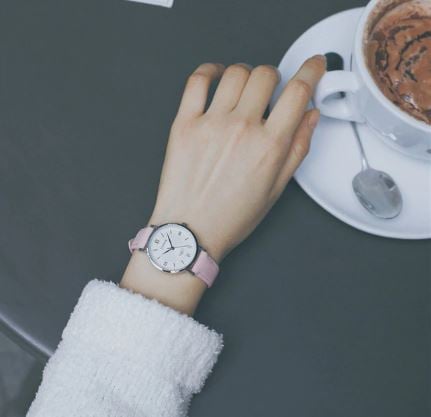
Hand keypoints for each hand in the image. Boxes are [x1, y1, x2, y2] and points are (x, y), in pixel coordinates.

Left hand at [149, 56, 325, 262]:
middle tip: (272, 89)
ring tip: (244, 88)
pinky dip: (209, 70)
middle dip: (275, 76)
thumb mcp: (276, 188)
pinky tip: (216, 77)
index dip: (312, 70)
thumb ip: (297, 148)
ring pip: (235, 73)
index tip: (314, 65)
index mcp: (269, 146)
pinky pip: (197, 81)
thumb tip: (310, 116)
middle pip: (266, 74)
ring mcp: (211, 124)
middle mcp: (241, 129)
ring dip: (246, 74)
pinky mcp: (184, 124)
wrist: (190, 231)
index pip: (299, 91)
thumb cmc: (230, 216)